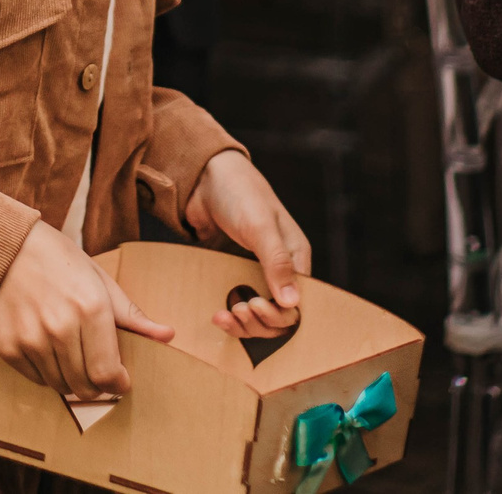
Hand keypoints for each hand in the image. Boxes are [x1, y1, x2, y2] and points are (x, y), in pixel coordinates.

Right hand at [0, 222, 173, 399]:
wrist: (3, 247)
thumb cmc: (56, 260)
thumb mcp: (98, 279)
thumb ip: (131, 314)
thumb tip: (168, 335)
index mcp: (91, 308)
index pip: (108, 373)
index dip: (118, 384)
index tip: (120, 380)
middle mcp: (61, 327)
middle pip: (85, 386)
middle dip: (96, 385)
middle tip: (96, 370)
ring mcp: (32, 339)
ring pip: (60, 386)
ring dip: (70, 379)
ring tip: (70, 355)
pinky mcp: (8, 347)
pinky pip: (35, 379)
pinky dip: (45, 372)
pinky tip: (47, 349)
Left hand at [185, 152, 309, 337]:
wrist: (202, 177)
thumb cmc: (238, 193)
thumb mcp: (260, 226)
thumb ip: (277, 262)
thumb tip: (292, 302)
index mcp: (296, 256)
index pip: (298, 303)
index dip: (279, 314)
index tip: (255, 306)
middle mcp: (280, 267)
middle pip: (279, 315)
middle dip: (260, 322)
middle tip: (237, 310)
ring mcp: (257, 271)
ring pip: (259, 316)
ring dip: (245, 324)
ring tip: (224, 315)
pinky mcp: (234, 272)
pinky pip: (239, 305)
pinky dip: (231, 316)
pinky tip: (217, 315)